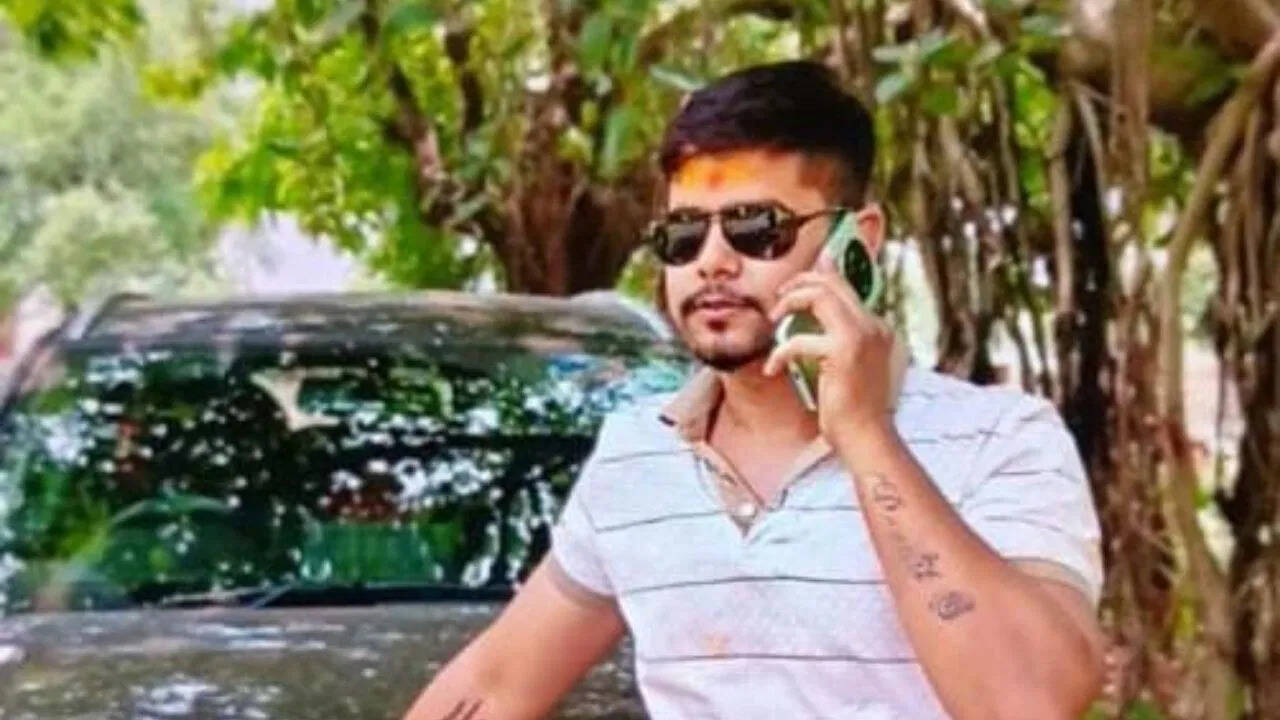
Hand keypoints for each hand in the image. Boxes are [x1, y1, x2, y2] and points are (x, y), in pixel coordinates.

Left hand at [763, 252, 895, 441]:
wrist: (867, 437)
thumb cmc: (855, 409)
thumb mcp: (850, 367)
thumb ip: (837, 341)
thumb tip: (813, 325)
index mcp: (877, 328)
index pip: (844, 287)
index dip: (814, 280)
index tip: (790, 290)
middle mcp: (873, 326)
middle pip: (832, 282)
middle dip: (799, 282)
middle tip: (778, 299)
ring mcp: (861, 336)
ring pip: (819, 294)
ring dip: (789, 303)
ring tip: (773, 319)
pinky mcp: (842, 353)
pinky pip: (799, 339)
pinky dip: (779, 352)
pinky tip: (772, 369)